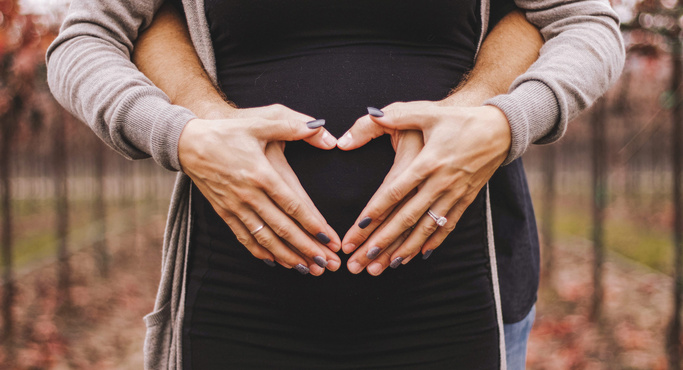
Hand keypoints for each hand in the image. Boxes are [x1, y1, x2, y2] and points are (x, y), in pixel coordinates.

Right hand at [179, 104, 340, 274]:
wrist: (187, 142)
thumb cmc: (228, 131)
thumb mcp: (262, 121)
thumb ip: (295, 126)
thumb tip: (325, 133)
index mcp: (261, 174)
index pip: (293, 205)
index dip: (313, 225)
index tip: (330, 240)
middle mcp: (249, 194)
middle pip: (283, 228)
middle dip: (307, 249)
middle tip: (328, 264)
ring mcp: (235, 206)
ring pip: (265, 238)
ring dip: (287, 256)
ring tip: (308, 269)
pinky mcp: (224, 212)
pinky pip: (244, 238)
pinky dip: (261, 252)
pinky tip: (276, 262)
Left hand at [338, 101, 510, 274]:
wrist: (502, 128)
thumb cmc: (459, 118)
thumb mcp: (426, 111)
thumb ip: (393, 116)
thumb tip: (366, 120)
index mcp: (428, 161)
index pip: (395, 192)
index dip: (375, 212)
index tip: (357, 230)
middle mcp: (441, 182)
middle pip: (406, 217)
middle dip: (382, 241)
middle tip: (362, 261)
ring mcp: (455, 193)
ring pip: (425, 227)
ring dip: (404, 249)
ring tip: (385, 267)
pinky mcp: (466, 199)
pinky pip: (447, 226)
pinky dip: (432, 242)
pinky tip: (418, 255)